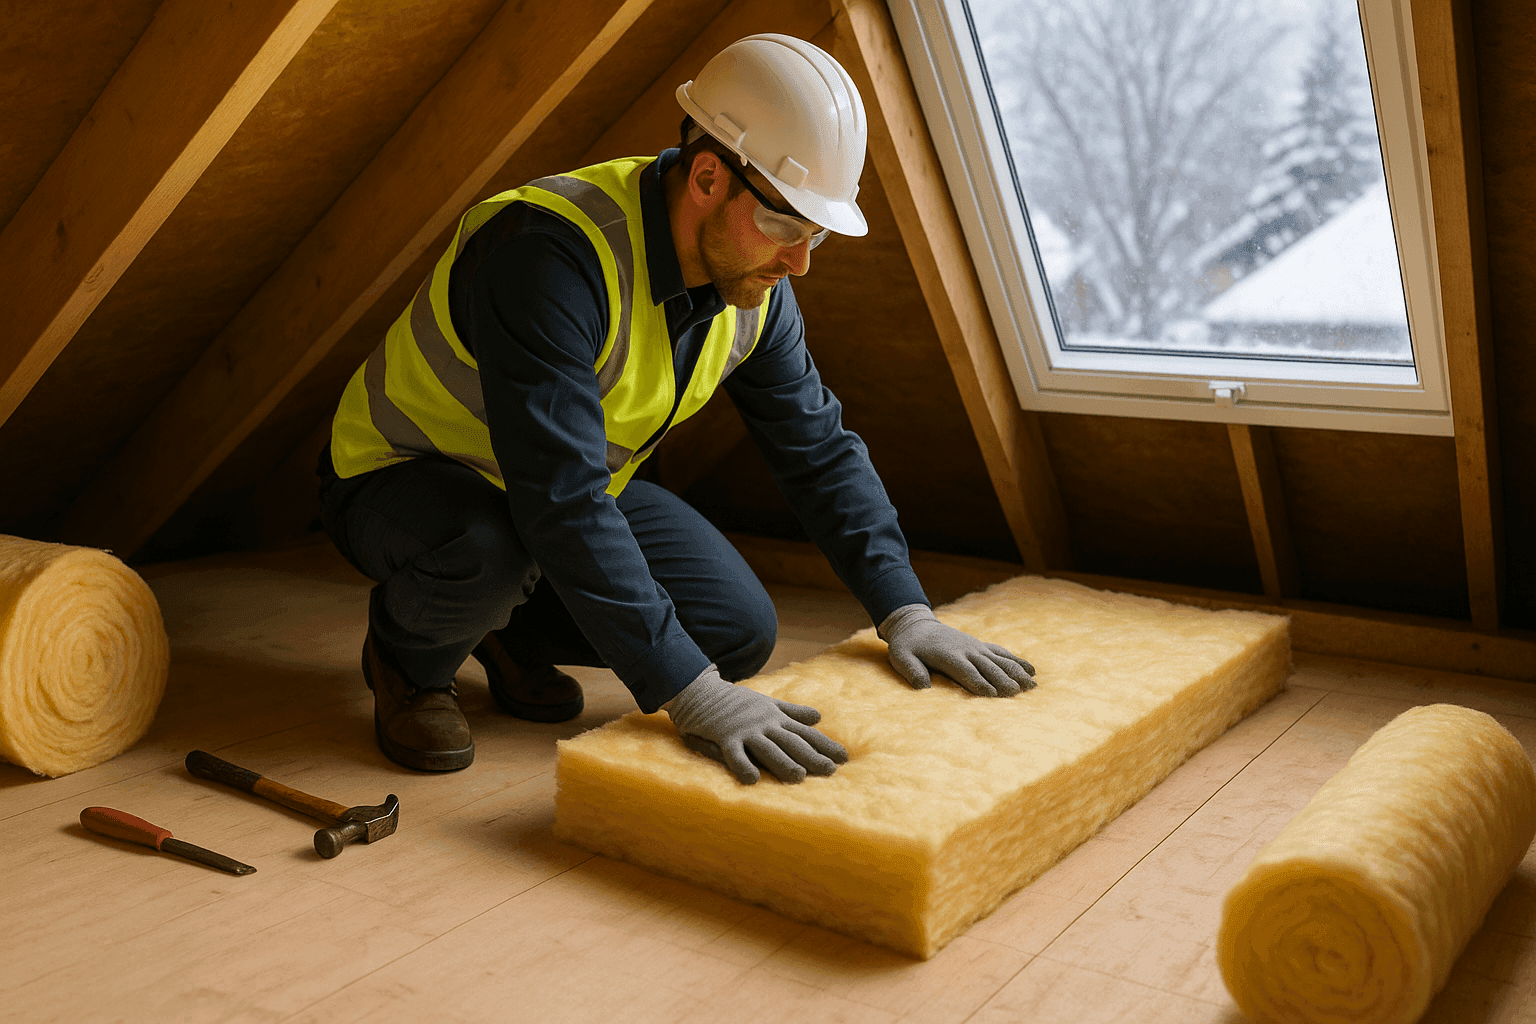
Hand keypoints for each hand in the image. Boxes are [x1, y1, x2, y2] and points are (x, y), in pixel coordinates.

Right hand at [663, 666, 848, 783]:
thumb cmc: (737, 702)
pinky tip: (752, 780)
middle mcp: (764, 724)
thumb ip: (793, 712)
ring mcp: (745, 731)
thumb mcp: (768, 703)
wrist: (702, 693)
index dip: (824, 745)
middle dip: (811, 756)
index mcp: (776, 718)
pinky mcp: (724, 738)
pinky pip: (734, 754)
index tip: (844, 757)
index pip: (805, 733)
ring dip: (782, 762)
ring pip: (767, 748)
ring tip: (798, 777)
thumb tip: (819, 717)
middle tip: (829, 770)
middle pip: (791, 742)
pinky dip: (742, 765)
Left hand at [879, 604, 1035, 695]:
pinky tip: (1032, 670)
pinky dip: (1017, 661)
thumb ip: (911, 671)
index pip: (966, 672)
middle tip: (1017, 693)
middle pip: (988, 667)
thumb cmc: (907, 646)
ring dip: (1016, 672)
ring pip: (1000, 660)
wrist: (916, 625)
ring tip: (1032, 685)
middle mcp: (966, 650)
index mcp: (948, 656)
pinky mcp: (980, 646)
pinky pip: (1002, 653)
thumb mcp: (900, 657)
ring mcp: (976, 647)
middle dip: (1003, 680)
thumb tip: (922, 686)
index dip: (979, 683)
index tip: (992, 695)